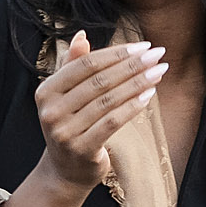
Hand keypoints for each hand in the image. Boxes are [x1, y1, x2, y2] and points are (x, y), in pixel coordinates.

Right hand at [33, 32, 167, 190]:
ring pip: (109, 100)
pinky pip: (112, 122)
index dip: (116, 53)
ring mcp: (64, 131)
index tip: (143, 46)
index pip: (85, 64)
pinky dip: (132, 106)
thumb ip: (71, 65)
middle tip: (158, 54)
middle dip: (132, 65)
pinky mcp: (81, 149)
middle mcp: (51, 110)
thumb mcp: (65, 95)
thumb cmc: (71, 125)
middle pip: (99, 81)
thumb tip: (81, 35)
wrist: (64, 171)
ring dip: (138, 83)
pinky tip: (149, 94)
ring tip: (159, 71)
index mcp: (46, 90)